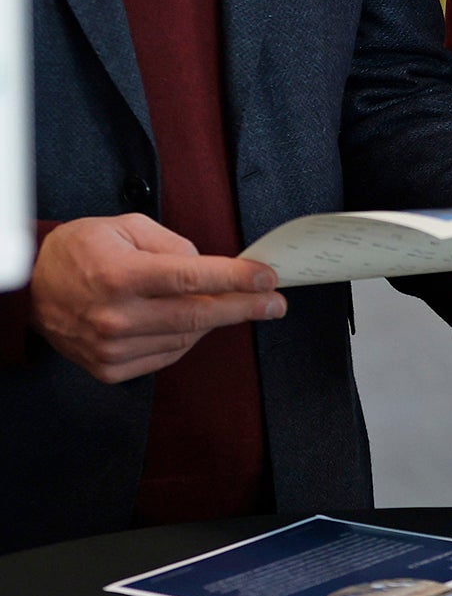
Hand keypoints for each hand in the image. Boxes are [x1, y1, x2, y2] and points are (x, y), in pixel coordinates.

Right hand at [28, 216, 284, 383]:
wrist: (32, 288)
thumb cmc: (82, 251)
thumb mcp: (127, 227)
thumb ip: (173, 244)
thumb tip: (209, 267)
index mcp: (121, 276)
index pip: (192, 279)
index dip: (236, 279)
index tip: (268, 278)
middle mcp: (115, 317)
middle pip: (197, 315)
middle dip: (244, 308)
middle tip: (276, 304)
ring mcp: (111, 347)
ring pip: (185, 339)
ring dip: (214, 322)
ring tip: (228, 305)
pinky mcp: (109, 368)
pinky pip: (165, 356)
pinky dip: (186, 340)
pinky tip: (192, 324)